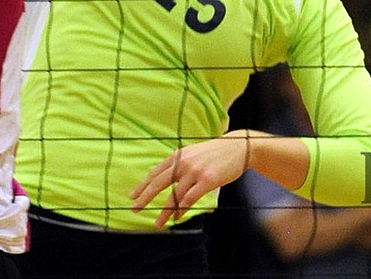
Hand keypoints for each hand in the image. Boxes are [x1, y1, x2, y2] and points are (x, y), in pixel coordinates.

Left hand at [130, 134, 252, 228]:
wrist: (238, 147)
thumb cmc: (215, 153)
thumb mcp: (194, 153)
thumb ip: (180, 164)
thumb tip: (165, 178)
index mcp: (179, 155)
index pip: (156, 172)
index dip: (143, 185)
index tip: (132, 196)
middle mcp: (184, 162)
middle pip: (159, 182)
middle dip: (145, 197)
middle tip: (134, 209)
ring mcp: (195, 171)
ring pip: (174, 196)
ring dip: (165, 212)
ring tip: (158, 224)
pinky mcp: (207, 181)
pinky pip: (190, 199)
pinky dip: (181, 210)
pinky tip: (177, 217)